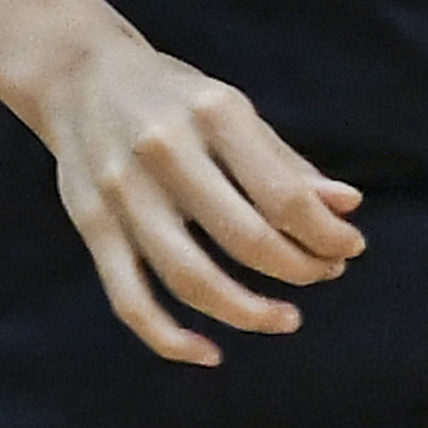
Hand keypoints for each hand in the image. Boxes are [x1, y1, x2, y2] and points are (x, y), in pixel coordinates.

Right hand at [31, 38, 365, 365]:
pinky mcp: (91, 224)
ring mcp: (122, 192)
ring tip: (285, 318)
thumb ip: (287, 162)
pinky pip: (130, 299)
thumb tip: (348, 207)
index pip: (283, 194)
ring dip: (247, 311)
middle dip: (298, 269)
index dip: (325, 233)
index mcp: (213, 113)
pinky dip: (170, 338)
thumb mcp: (233, 109)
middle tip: (326, 275)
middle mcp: (165, 150)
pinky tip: (210, 353)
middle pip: (244, 239)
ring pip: (190, 278)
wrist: (77, 74)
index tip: (349, 247)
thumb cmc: (174, 96)